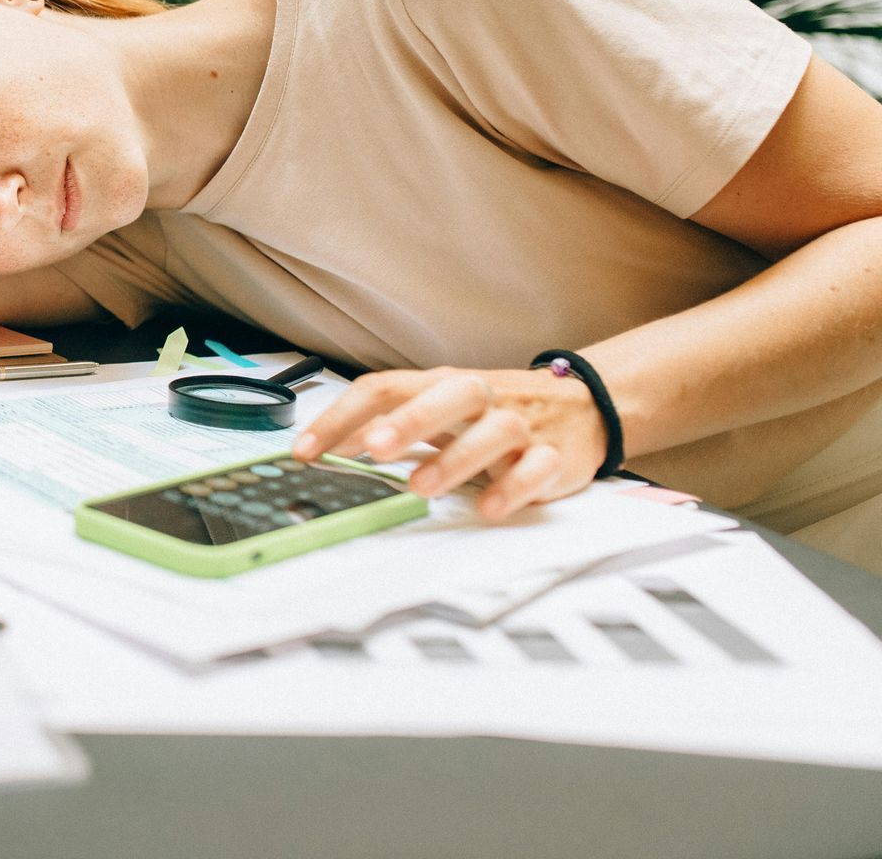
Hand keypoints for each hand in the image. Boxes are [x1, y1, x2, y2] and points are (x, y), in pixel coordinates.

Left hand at [289, 365, 607, 519]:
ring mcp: (521, 426)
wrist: (584, 405)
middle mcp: (482, 398)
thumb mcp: (438, 408)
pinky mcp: (555, 456)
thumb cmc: (493, 410)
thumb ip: (386, 423)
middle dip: (409, 421)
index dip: (344, 416)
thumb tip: (327, 442)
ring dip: (455, 460)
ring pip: (494, 433)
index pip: (387, 387)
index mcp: (443, 383)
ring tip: (420, 487)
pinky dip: (514, 489)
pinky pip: (538, 470)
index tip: (307, 449)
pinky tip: (487, 507)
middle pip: (449, 396)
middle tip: (373, 448)